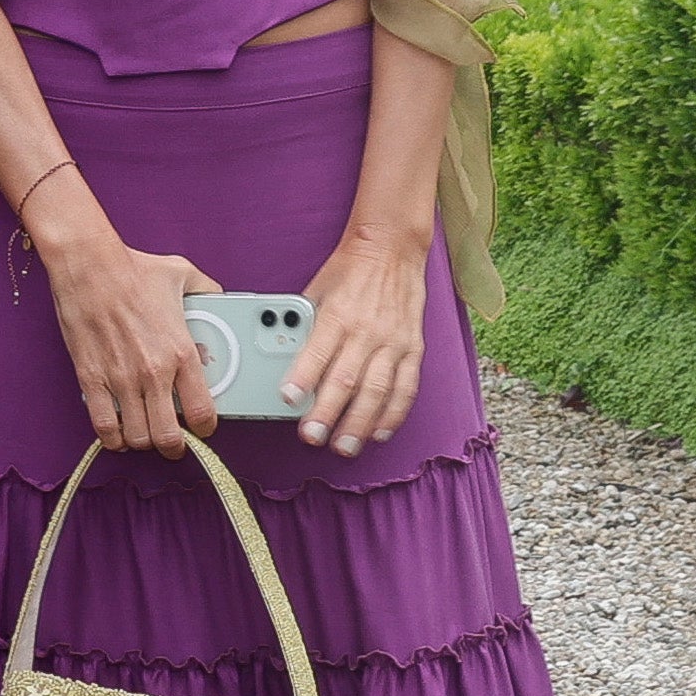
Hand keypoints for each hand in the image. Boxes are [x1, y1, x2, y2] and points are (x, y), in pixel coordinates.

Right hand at [31, 179, 217, 455]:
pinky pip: (104, 426)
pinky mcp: (91, 379)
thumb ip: (208, 291)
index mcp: (181, 352)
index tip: (202, 428)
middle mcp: (154, 373)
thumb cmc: (134, 269)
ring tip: (145, 434)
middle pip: (168, 437)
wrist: (89, 266)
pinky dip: (113, 438)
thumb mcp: (183, 275)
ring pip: (137, 436)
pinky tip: (118, 434)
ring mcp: (121, 379)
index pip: (203, 412)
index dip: (205, 429)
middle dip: (173, 447)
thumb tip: (220, 299)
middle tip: (173, 443)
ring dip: (143, 442)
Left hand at [285, 226, 426, 459]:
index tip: (288, 400)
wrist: (392, 248)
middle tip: (312, 437)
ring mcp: (393, 341)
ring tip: (344, 446)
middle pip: (346, 378)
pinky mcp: (413, 348)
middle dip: (328, 413)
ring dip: (360, 423)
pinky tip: (380, 432)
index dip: (302, 378)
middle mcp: (367, 330)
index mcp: (338, 314)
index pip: (317, 351)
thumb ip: (303, 326)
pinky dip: (394, 413)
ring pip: (377, 390)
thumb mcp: (316, 291)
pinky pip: (406, 386)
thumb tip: (282, 360)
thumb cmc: (349, 270)